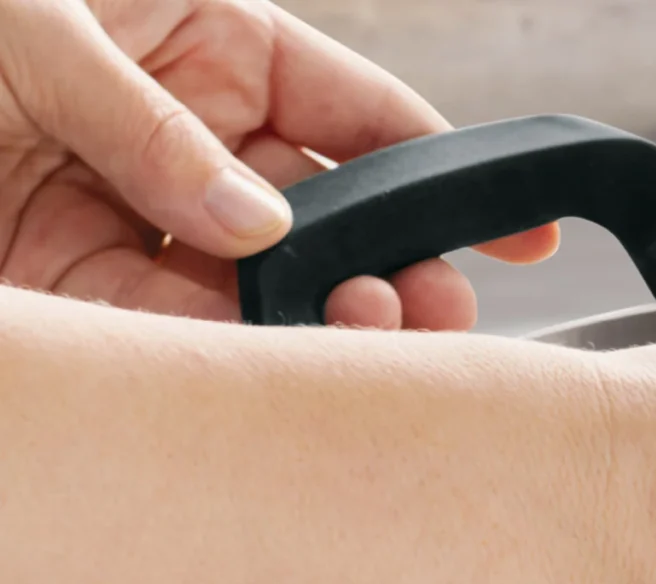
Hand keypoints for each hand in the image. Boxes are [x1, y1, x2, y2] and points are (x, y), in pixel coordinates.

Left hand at [0, 0, 552, 324]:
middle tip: (424, 312)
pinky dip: (236, 375)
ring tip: (358, 344)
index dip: (439, 171)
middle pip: (330, 226)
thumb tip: (252, 223)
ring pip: (271, 304)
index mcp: (195, 44)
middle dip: (392, 272)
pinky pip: (184, 350)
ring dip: (325, 335)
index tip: (513, 226)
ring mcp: (138, 232)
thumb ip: (145, 119)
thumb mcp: (30, 20)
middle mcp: (182, 148)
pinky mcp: (87, 311)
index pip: (351, 116)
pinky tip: (278, 381)